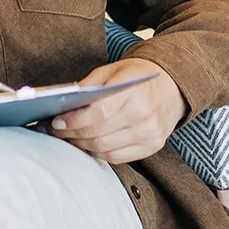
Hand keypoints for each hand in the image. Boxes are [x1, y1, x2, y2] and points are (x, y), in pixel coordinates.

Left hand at [49, 59, 185, 163]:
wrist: (173, 87)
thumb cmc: (137, 77)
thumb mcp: (112, 71)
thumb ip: (89, 85)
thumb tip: (63, 102)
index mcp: (133, 94)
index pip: (98, 114)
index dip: (74, 121)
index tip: (56, 122)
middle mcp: (143, 117)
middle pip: (98, 134)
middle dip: (71, 134)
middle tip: (56, 131)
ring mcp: (149, 135)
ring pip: (105, 148)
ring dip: (81, 145)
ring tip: (68, 137)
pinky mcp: (152, 147)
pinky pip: (117, 157)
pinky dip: (98, 152)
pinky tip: (87, 144)